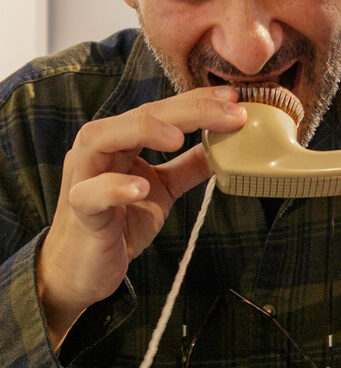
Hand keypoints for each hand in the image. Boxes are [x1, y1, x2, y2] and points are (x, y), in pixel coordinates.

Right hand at [37, 88, 247, 345]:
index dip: (198, 100)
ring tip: (178, 138)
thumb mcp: (163, 189)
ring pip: (102, 138)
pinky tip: (140, 188)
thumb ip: (188, 166)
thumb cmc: (120, 222)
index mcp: (121, 140)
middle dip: (189, 110)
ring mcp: (84, 178)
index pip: (162, 109)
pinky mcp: (80, 211)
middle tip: (231, 113)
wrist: (82, 269)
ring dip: (143, 131)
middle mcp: (99, 150)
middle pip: (141, 115)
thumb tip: (224, 143)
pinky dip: (114, 187)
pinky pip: (90, 194)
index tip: (235, 98)